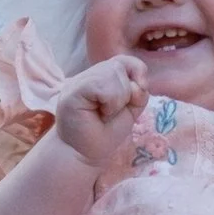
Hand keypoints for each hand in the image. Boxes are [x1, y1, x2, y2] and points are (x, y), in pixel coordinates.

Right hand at [50, 54, 148, 169]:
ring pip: (114, 73)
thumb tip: (139, 83)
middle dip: (125, 94)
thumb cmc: (104, 134)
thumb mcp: (129, 110)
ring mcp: (80, 79)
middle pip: (121, 65)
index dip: (138, 72)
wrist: (84, 155)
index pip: (125, 59)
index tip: (136, 96)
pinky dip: (110, 103)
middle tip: (110, 113)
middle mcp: (91, 73)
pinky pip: (104, 85)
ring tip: (104, 114)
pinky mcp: (74, 89)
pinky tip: (100, 114)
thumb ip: (138, 92)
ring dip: (117, 100)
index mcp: (103, 75)